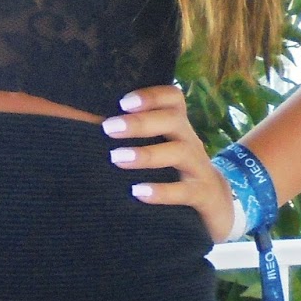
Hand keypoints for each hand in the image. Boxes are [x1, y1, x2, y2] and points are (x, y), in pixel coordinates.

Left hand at [101, 84, 237, 243]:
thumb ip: (135, 137)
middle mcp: (189, 142)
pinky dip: (161, 192)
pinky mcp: (204, 196)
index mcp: (178, 128)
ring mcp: (199, 168)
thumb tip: (83, 124)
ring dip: (146, 154)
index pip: (173, 99)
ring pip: (179, 152)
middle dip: (141, 122)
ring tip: (116, 158)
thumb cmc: (175, 172)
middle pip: (173, 120)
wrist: (217, 204)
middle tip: (108, 128)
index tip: (122, 102)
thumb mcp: (161, 148)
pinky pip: (186, 191)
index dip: (151, 96)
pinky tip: (137, 192)